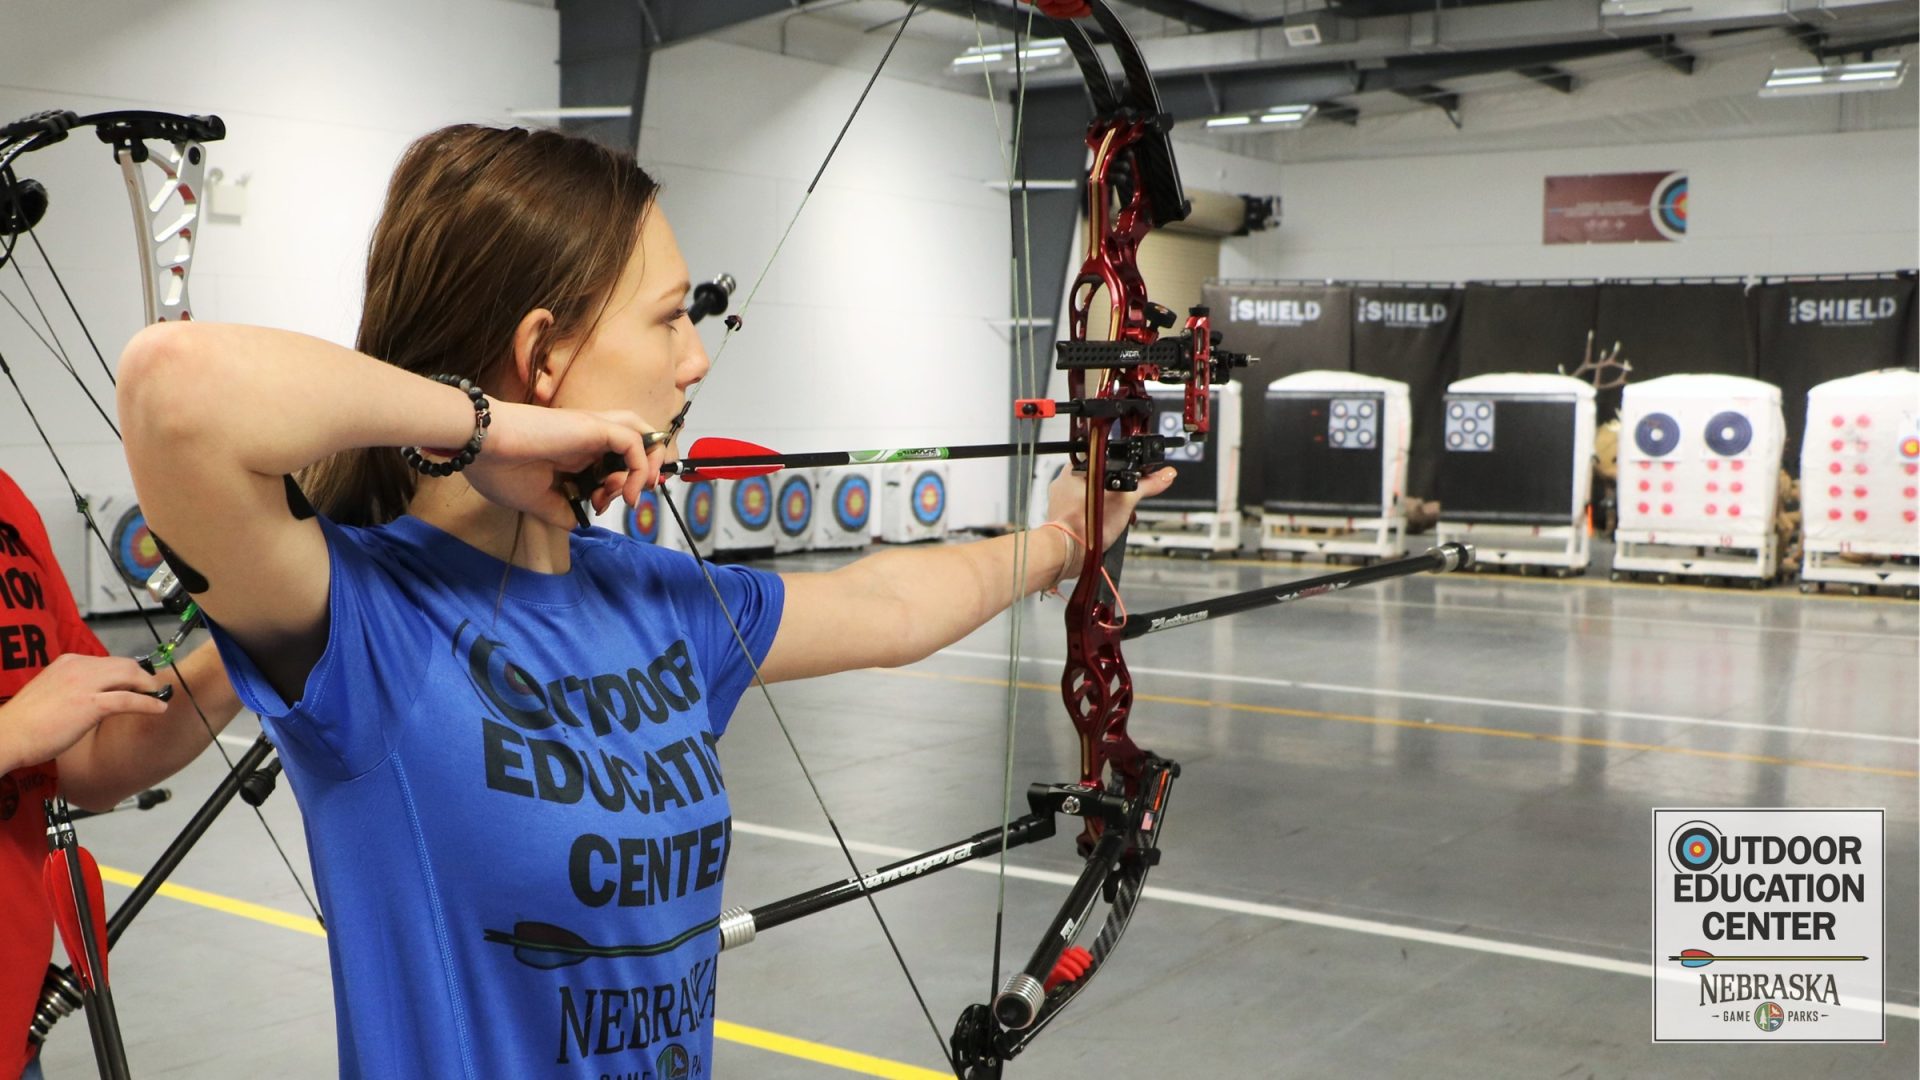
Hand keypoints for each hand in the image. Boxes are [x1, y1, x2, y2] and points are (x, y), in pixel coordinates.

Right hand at [0, 654, 167, 773]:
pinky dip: (148, 703)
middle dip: (142, 676)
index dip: (126, 672)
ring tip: (158, 697)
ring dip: (148, 687)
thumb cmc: (26, 722)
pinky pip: (129, 699)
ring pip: (130, 676)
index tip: (137, 682)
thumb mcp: (52, 692)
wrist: (7, 735)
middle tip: (153, 689)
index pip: (108, 661)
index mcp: (68, 662)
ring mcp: (85, 684)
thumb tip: (96, 694)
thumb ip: (74, 687)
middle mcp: (78, 666)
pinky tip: (159, 708)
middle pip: (125, 664)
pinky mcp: (91, 704)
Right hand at [461, 401, 669, 528]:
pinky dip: (640, 468)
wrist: (479, 446)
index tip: (601, 506)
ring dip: (648, 465)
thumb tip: (579, 522)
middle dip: (644, 473)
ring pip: (642, 436)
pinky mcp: (593, 427)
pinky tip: (625, 493)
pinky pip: (634, 442)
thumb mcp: (536, 501)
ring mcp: (591, 430)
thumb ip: (561, 511)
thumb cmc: (497, 469)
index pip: (614, 459)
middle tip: (629, 499)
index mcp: (573, 451)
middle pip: (636, 443)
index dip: (620, 484)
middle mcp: (586, 438)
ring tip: (635, 494)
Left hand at [1042, 463, 1176, 579]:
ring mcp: (1060, 498)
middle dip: (1116, 492)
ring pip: (1091, 495)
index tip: (1132, 482)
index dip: (1123, 470)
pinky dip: (1094, 515)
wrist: (1068, 550)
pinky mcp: (1060, 515)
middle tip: (1123, 505)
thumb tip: (1165, 475)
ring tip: (1112, 517)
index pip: (1106, 458)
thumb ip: (1147, 485)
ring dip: (1106, 505)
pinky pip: (1082, 509)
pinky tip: (1100, 524)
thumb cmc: (1088, 523)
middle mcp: (1064, 479)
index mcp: (1077, 466)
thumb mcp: (1127, 500)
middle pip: (1100, 478)